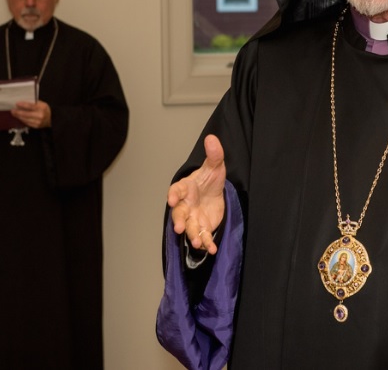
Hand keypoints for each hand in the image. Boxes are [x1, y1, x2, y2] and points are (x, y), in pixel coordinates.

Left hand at [12, 100, 51, 128]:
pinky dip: (22, 120)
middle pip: (26, 114)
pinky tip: (19, 117)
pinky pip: (27, 123)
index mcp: (42, 108)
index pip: (30, 106)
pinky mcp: (36, 126)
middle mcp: (40, 115)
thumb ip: (33, 103)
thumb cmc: (45, 109)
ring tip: (14, 113)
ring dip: (18, 116)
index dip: (23, 105)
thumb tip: (22, 103)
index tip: (16, 104)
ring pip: (25, 119)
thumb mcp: (41, 104)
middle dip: (18, 112)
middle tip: (12, 110)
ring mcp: (38, 122)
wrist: (52, 119)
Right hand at [168, 134, 226, 254]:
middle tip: (178, 227)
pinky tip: (212, 249)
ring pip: (189, 228)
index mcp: (186, 188)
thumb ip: (214, 154)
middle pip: (178, 213)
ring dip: (192, 235)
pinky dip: (206, 243)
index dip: (173, 195)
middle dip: (178, 220)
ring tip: (196, 242)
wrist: (216, 193)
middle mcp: (186, 205)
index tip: (171, 199)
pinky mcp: (202, 227)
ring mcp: (193, 217)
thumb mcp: (215, 165)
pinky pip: (203, 236)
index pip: (176, 190)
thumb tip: (212, 138)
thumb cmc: (210, 179)